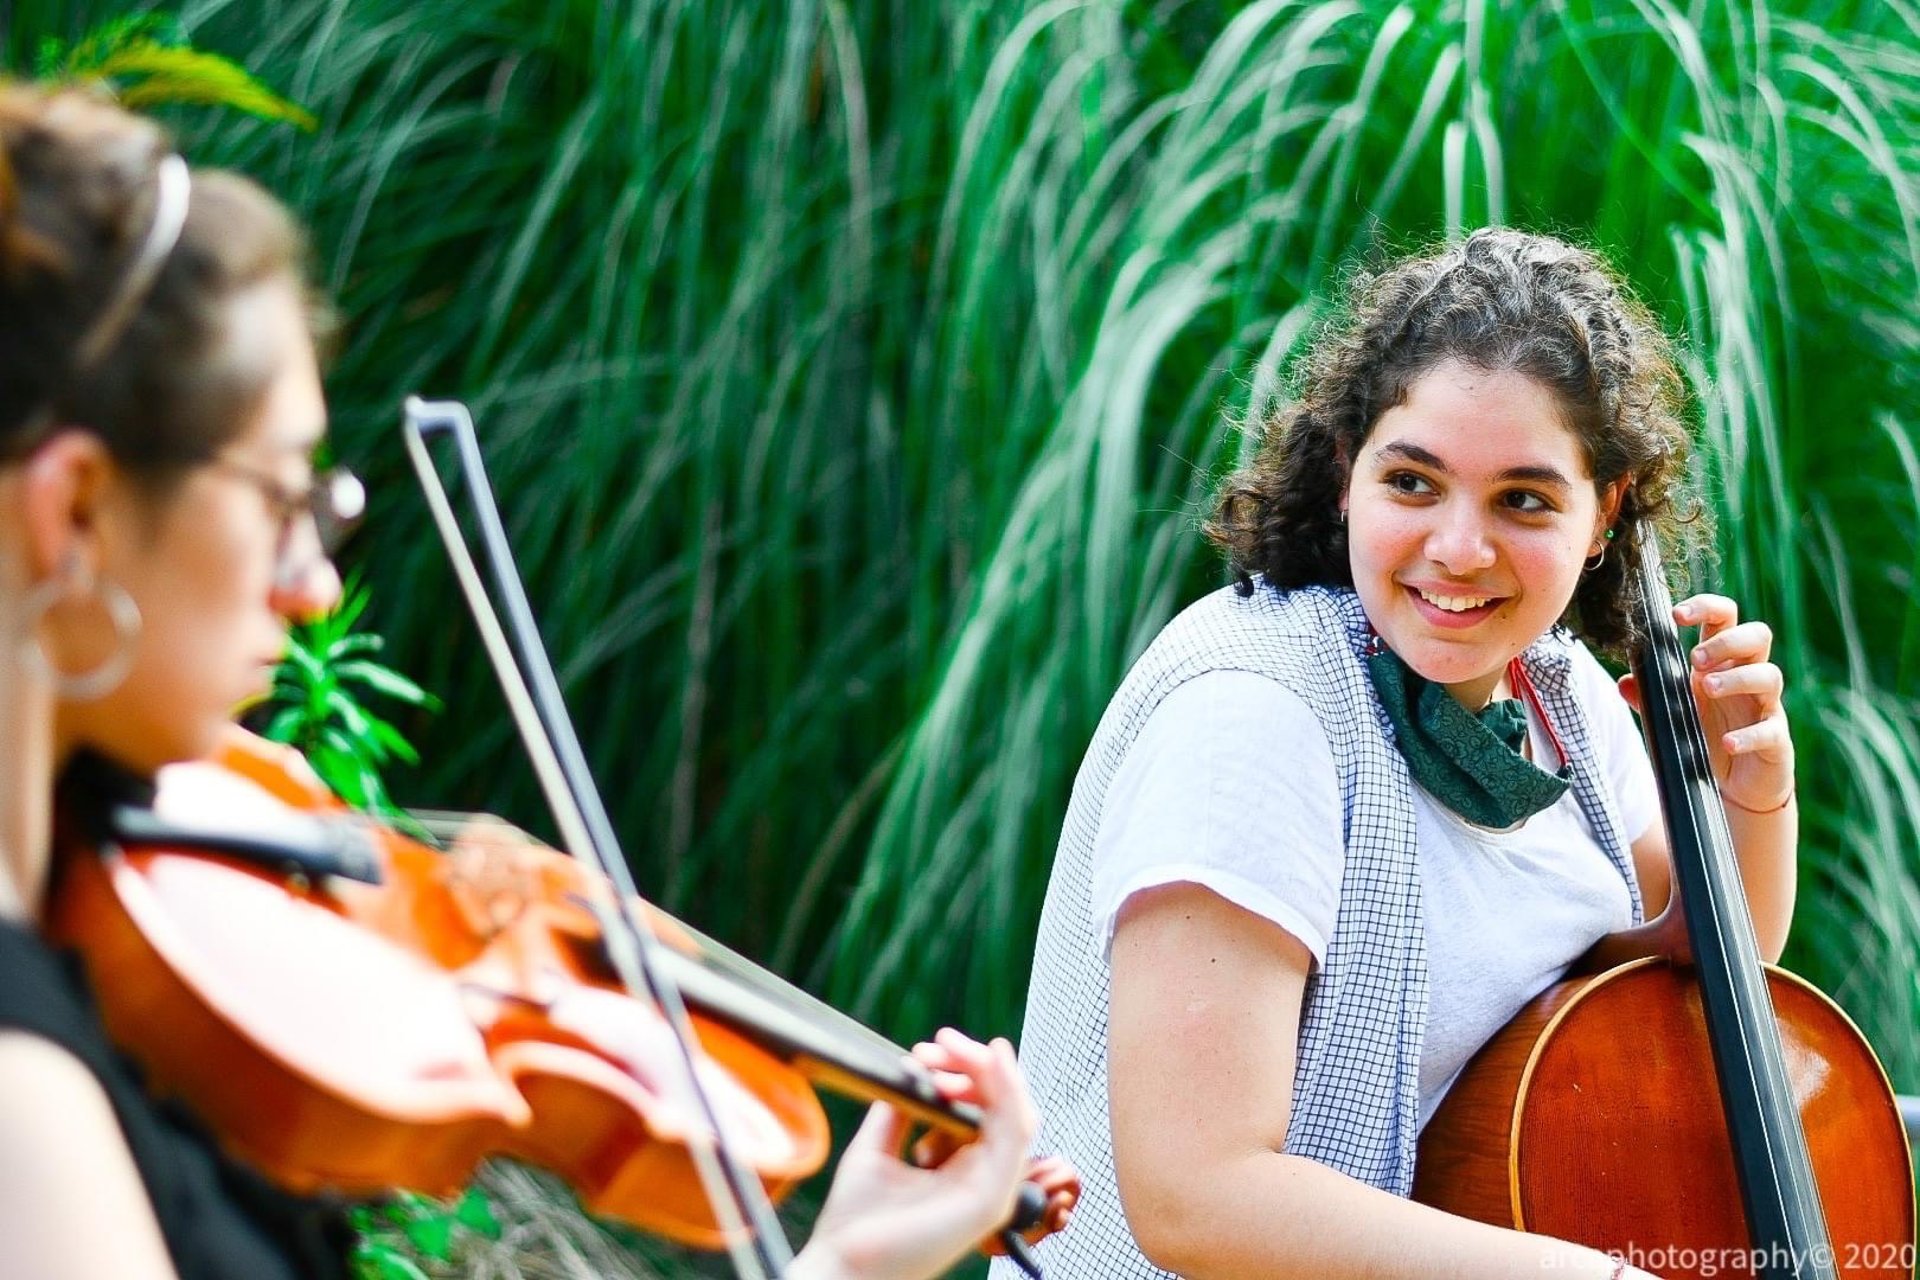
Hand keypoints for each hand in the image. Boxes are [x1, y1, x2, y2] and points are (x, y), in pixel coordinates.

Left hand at [796, 1029, 1041, 1279]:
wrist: (841, 1264)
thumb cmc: (857, 1223)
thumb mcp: (877, 1149)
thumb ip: (899, 1110)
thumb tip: (911, 1068)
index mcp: (961, 1171)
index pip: (985, 1110)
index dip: (964, 1072)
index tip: (929, 1050)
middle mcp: (982, 1180)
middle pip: (1005, 1108)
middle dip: (977, 1065)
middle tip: (942, 1042)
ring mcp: (991, 1191)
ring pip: (1017, 1115)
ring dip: (992, 1071)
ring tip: (958, 1048)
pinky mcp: (990, 1199)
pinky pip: (1014, 1135)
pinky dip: (1009, 1092)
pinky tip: (993, 1063)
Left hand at [1618, 594, 1793, 814]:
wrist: (1733, 785)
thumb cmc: (1704, 736)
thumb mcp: (1672, 714)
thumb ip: (1649, 698)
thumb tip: (1625, 682)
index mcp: (1722, 663)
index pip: (1725, 619)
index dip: (1706, 608)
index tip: (1677, 615)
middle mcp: (1747, 677)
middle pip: (1758, 635)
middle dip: (1727, 640)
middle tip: (1696, 658)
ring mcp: (1765, 707)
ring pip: (1769, 676)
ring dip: (1738, 678)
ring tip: (1708, 687)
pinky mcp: (1775, 740)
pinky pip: (1771, 731)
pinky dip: (1748, 735)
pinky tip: (1727, 742)